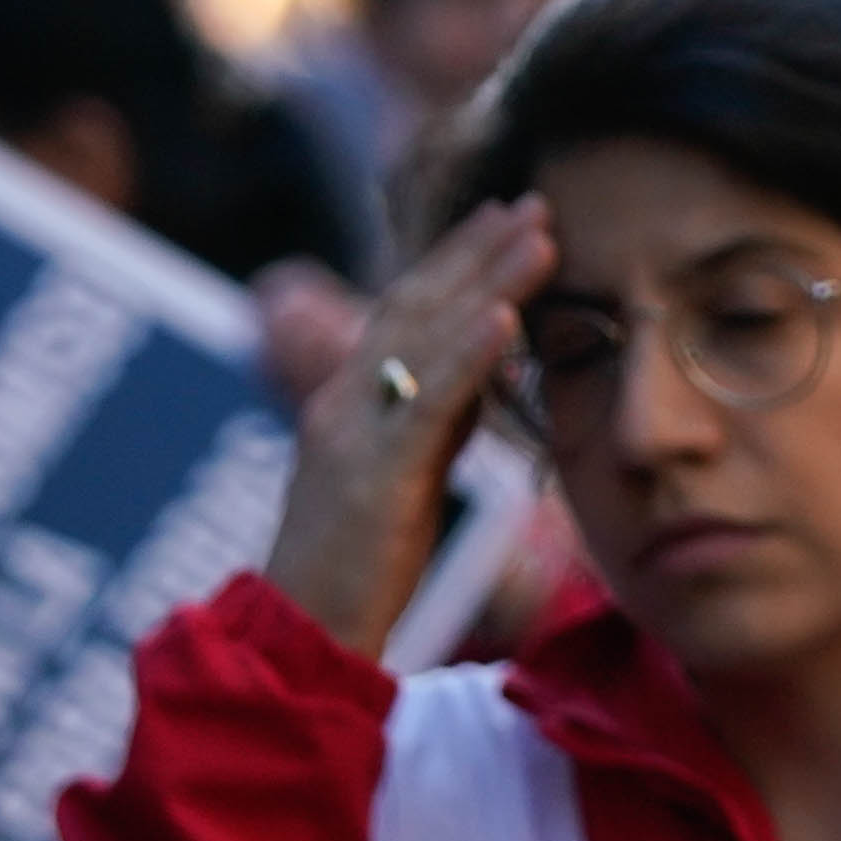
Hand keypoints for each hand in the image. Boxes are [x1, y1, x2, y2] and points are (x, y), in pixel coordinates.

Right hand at [269, 192, 550, 661]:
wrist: (300, 639)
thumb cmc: (354, 571)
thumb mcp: (403, 479)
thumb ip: (435, 423)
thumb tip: (481, 375)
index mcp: (349, 401)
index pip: (406, 310)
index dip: (456, 259)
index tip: (507, 216)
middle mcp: (343, 400)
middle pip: (417, 304)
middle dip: (478, 249)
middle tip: (535, 201)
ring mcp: (352, 432)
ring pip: (425, 338)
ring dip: (487, 278)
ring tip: (540, 233)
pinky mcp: (372, 475)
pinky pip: (425, 403)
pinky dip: (468, 353)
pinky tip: (507, 315)